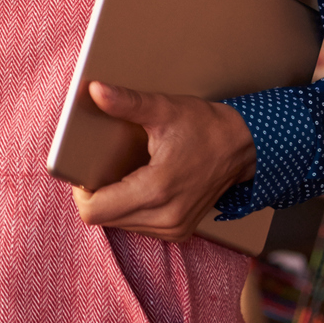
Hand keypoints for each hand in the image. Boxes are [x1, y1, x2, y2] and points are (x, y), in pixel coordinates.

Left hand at [69, 81, 256, 240]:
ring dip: (112, 202)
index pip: (94, 210)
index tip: (84, 168)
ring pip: (118, 224)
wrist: (243, 146)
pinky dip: (130, 208)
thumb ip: (127, 103)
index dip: (80, 190)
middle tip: (102, 166)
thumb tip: (96, 91)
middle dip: (95, 194)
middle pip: (102, 218)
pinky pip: (137, 226)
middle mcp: (165, 217)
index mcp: (156, 190)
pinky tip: (138, 185)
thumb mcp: (163, 109)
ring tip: (124, 174)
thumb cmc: (205, 127)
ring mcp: (174, 228)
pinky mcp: (179, 231)